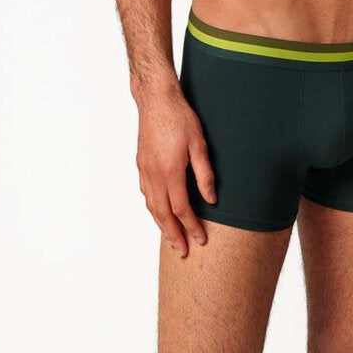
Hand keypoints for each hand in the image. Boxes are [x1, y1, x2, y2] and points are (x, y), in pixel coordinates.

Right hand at [135, 82, 216, 256]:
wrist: (156, 100)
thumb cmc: (180, 118)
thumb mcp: (199, 144)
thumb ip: (205, 174)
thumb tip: (211, 200)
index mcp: (170, 172)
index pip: (182, 209)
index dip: (192, 227)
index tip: (200, 240)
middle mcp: (154, 175)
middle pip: (163, 214)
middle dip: (174, 235)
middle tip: (182, 252)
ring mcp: (145, 170)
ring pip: (152, 206)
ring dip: (161, 225)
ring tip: (170, 239)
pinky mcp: (141, 164)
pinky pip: (146, 194)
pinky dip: (153, 208)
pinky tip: (158, 212)